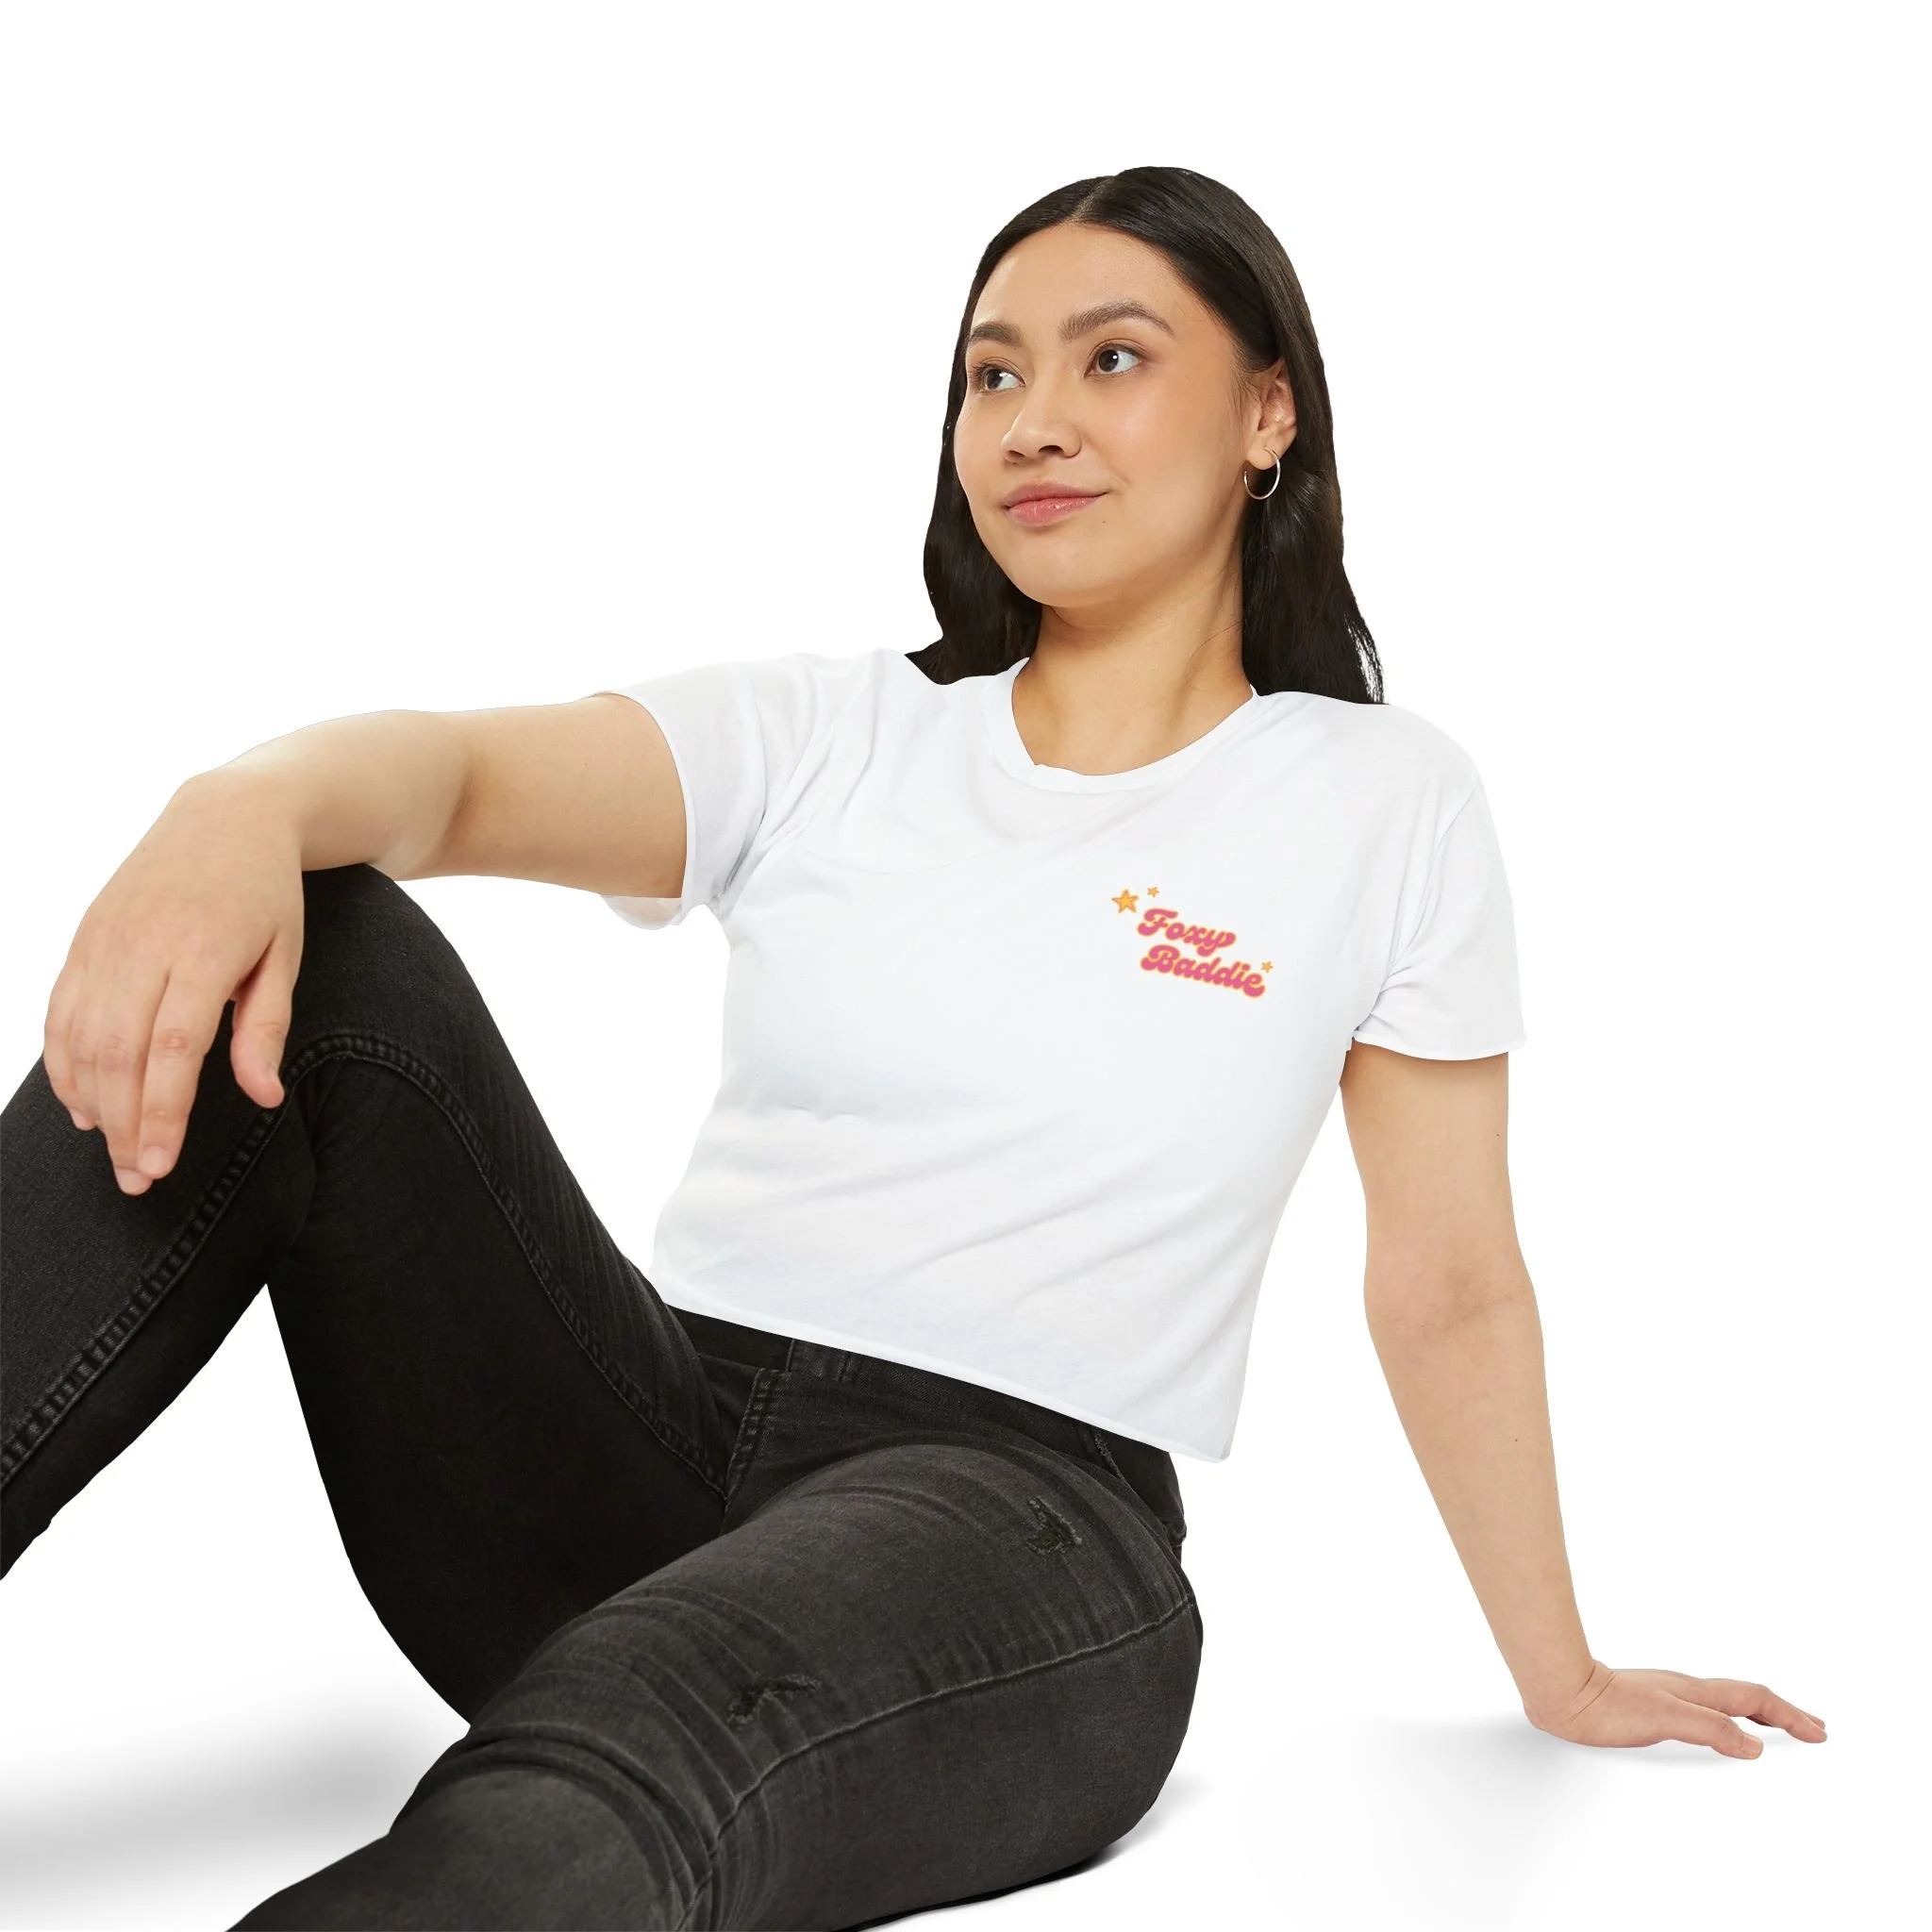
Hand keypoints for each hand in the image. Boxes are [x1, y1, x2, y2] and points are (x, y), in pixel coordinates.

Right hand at [44, 773, 306, 1193]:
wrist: (225, 815)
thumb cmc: (267, 894)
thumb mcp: (285, 955)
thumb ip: (267, 1027)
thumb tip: (264, 1098)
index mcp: (205, 948)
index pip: (173, 1048)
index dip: (161, 1112)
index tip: (160, 1165)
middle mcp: (145, 943)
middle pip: (119, 1051)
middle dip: (122, 1123)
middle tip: (137, 1179)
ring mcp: (106, 939)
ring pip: (81, 1036)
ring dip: (90, 1101)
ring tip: (112, 1151)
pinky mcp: (84, 938)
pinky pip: (61, 1010)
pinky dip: (63, 1061)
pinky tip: (81, 1104)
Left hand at [1525, 1659, 1827, 1756]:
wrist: (1562, 1692)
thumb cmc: (1606, 1706)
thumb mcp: (1665, 1720)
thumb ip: (1710, 1729)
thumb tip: (1755, 1746)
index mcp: (1696, 1692)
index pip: (1754, 1700)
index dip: (1790, 1716)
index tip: (1819, 1732)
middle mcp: (1686, 1689)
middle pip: (1746, 1697)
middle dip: (1782, 1713)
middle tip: (1811, 1727)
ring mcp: (1668, 1693)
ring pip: (1724, 1700)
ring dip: (1756, 1712)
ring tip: (1774, 1725)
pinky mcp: (1649, 1703)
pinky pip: (1702, 1708)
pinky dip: (1725, 1717)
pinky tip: (1715, 1725)